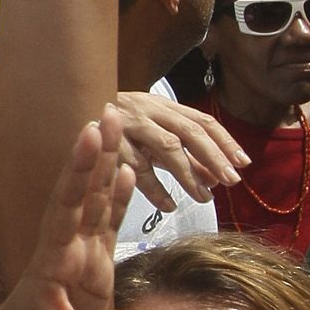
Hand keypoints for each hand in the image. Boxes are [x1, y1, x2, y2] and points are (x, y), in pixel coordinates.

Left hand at [0, 112, 139, 309]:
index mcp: (50, 264)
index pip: (66, 209)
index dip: (78, 173)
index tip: (88, 134)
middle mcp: (62, 252)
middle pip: (81, 195)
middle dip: (95, 154)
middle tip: (110, 112)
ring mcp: (75, 258)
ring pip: (93, 204)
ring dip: (104, 166)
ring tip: (116, 126)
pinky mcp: (88, 270)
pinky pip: (104, 227)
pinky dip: (115, 200)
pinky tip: (124, 172)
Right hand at [111, 90, 246, 209]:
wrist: (65, 109)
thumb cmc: (112, 128)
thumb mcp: (148, 132)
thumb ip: (179, 151)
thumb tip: (215, 175)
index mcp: (161, 105)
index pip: (202, 120)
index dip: (225, 141)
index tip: (244, 162)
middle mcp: (148, 110)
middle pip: (190, 131)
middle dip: (214, 156)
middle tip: (232, 181)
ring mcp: (128, 125)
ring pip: (167, 148)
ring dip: (189, 174)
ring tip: (204, 197)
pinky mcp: (109, 144)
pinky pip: (137, 168)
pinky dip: (155, 188)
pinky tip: (169, 205)